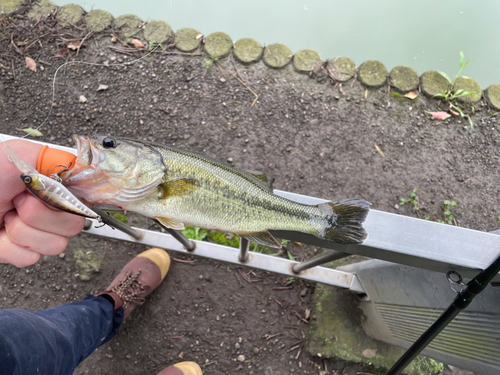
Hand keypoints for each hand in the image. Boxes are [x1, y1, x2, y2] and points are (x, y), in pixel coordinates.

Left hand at [0, 140, 84, 266]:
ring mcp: (36, 232)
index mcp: (55, 186)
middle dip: (41, 215)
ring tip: (6, 216)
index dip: (72, 202)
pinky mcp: (21, 252)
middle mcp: (50, 209)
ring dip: (23, 231)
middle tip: (19, 202)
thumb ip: (59, 160)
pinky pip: (31, 259)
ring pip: (56, 245)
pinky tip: (0, 233)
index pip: (87, 200)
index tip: (51, 194)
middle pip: (75, 225)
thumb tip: (89, 170)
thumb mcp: (21, 155)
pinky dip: (10, 247)